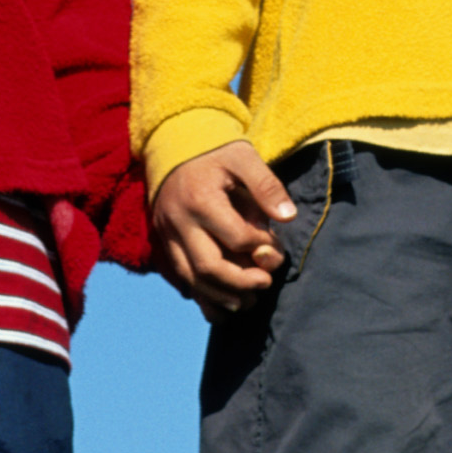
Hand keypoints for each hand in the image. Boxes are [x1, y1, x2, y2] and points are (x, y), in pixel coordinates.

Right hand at [150, 141, 296, 303]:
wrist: (175, 144)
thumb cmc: (216, 151)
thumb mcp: (244, 157)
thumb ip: (266, 186)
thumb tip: (288, 216)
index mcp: (201, 200)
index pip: (235, 237)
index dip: (261, 246)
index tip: (274, 243)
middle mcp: (179, 222)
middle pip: (208, 267)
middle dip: (240, 282)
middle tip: (265, 284)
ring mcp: (167, 235)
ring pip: (191, 279)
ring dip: (221, 297)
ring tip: (248, 302)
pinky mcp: (164, 243)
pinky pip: (180, 279)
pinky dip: (202, 297)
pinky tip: (223, 308)